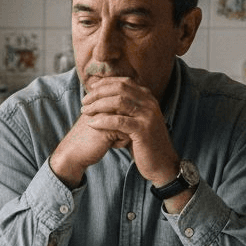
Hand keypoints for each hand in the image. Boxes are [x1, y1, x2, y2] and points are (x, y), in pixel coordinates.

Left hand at [51, 76, 178, 187]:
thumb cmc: (144, 143)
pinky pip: (119, 121)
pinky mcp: (144, 129)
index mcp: (148, 98)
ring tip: (85, 111)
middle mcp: (150, 103)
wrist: (161, 163)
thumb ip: (124, 109)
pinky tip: (91, 124)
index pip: (124, 82)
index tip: (91, 88)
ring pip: (119, 102)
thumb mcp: (135, 121)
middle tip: (84, 101)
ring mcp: (148, 115)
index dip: (105, 83)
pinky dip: (103, 121)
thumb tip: (103, 98)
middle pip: (120, 88)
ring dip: (98, 105)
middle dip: (99, 93)